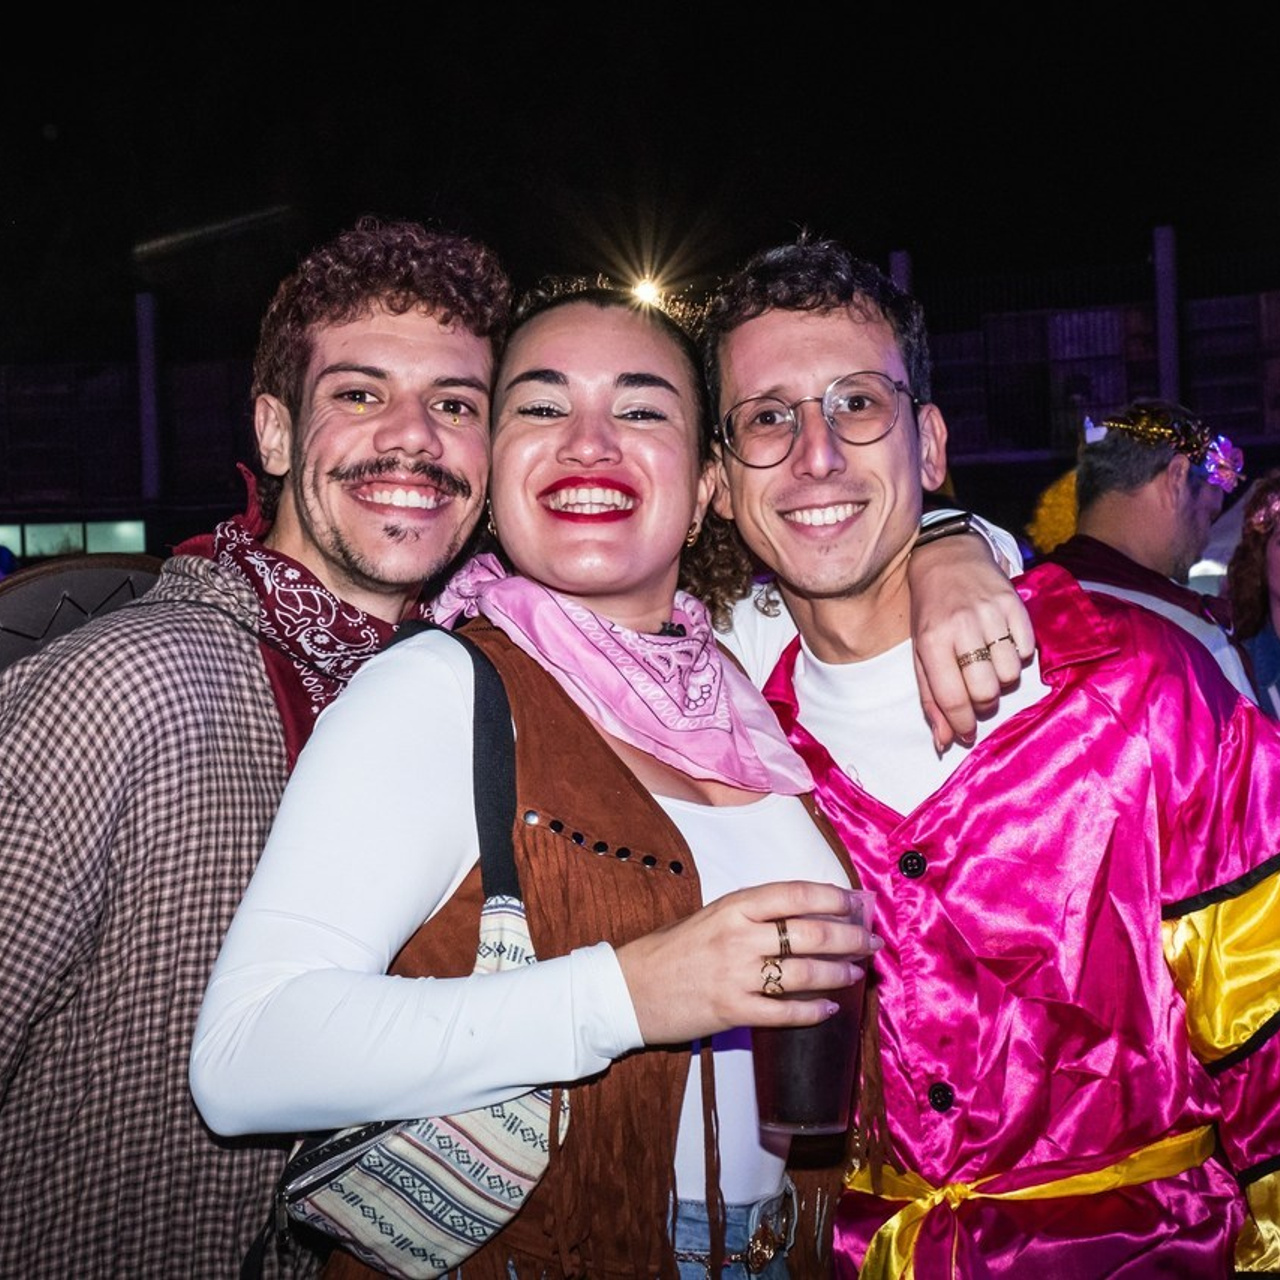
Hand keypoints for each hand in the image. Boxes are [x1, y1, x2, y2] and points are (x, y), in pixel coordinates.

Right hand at [614, 881, 878, 1045]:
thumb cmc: (671, 949)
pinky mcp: (732, 1010)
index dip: (834, 897)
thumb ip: (754, 915)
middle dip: (850, 937)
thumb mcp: (711, 917)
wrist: (628, 988)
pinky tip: (830, 1008)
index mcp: (733, 906)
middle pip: (810, 933)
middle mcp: (738, 936)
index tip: (858, 901)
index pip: (796, 894)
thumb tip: (807, 914)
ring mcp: (736, 975)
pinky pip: (784, 1012)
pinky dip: (812, 1011)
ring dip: (839, 973)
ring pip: (804, 972)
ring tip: (858, 973)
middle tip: (872, 940)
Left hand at [908, 533, 1034, 750]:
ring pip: (1010, 673)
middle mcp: (961, 626)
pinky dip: (1016, 655)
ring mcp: (989, 613)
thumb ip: (931, 699)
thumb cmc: (930, 613)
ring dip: (1001, 678)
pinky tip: (1000, 643)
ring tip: (987, 663)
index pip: (952, 697)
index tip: (966, 732)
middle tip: (977, 692)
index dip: (962, 723)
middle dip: (984, 702)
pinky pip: (1026, 649)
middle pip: (986, 690)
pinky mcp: (1014, 603)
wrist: (946, 559)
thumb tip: (944, 742)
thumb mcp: (920, 654)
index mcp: (931, 641)